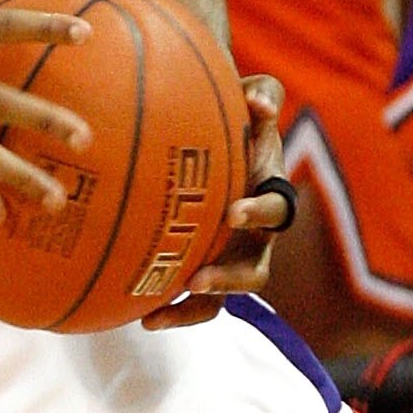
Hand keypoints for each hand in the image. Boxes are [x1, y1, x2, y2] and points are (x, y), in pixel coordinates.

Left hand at [143, 73, 288, 328]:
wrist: (226, 141)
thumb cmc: (240, 118)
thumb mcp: (257, 99)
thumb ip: (264, 96)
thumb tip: (256, 100)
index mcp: (270, 198)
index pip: (276, 211)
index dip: (258, 214)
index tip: (232, 212)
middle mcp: (255, 238)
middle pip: (255, 273)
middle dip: (228, 280)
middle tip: (197, 280)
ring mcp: (229, 260)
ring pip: (220, 300)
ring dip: (191, 309)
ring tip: (155, 316)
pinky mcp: (203, 271)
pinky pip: (190, 303)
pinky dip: (168, 311)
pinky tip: (136, 315)